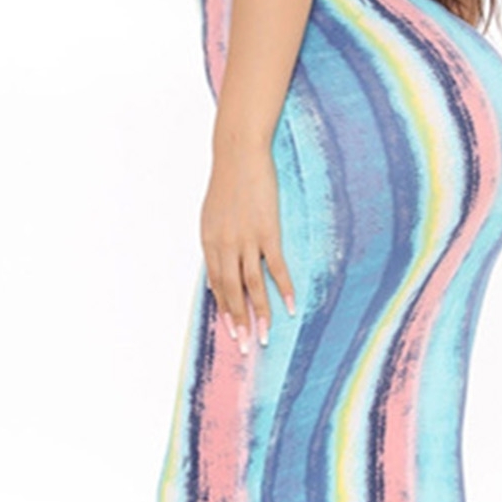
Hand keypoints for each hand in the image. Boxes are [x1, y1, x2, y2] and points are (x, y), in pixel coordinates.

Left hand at [200, 139, 296, 352]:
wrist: (238, 154)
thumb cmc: (226, 184)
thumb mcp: (211, 218)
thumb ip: (214, 248)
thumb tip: (214, 277)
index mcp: (209, 243)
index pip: (216, 285)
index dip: (225, 310)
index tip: (231, 332)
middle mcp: (225, 245)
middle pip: (232, 291)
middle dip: (239, 321)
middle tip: (245, 347)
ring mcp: (247, 240)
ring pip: (252, 285)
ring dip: (259, 313)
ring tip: (265, 336)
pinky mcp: (268, 231)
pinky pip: (275, 267)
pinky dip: (284, 288)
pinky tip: (291, 305)